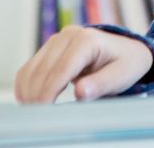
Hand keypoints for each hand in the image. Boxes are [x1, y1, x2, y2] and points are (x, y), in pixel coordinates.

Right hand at [14, 26, 153, 103]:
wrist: (128, 50)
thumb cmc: (127, 63)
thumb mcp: (122, 75)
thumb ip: (101, 84)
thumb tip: (80, 92)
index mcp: (87, 40)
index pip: (61, 69)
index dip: (49, 92)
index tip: (44, 111)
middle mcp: (69, 35)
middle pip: (43, 70)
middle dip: (37, 95)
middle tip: (38, 118)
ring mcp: (57, 40)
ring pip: (32, 69)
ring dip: (29, 92)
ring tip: (35, 112)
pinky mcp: (50, 48)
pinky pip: (30, 68)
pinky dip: (26, 85)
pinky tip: (29, 100)